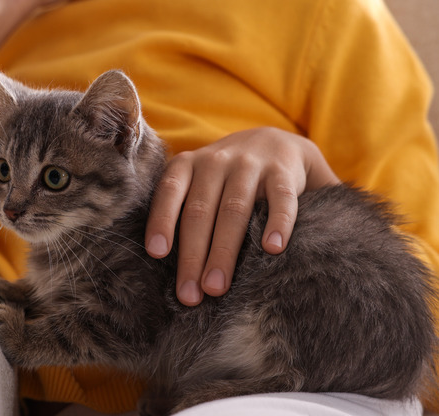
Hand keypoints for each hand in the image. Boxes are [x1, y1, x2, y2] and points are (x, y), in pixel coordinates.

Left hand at [144, 127, 338, 305]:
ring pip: (234, 210)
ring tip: (218, 286)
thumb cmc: (225, 178)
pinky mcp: (283, 173)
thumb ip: (181, 210)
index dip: (161, 220)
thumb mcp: (199, 181)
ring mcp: (250, 165)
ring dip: (224, 250)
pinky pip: (280, 199)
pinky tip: (273, 249)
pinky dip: (278, 223)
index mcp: (188, 165)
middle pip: (200, 210)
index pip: (169, 191)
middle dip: (192, 255)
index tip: (156, 253)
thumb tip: (158, 267)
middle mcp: (216, 161)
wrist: (276, 143)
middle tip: (189, 295)